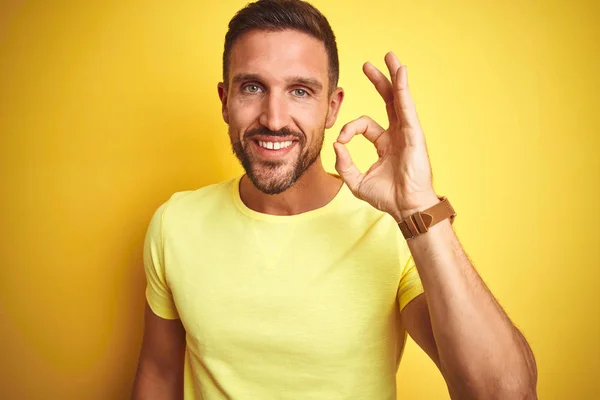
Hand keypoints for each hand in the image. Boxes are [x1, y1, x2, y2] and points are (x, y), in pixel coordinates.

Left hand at [333, 52, 438, 221]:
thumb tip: (337, 146)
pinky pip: (407, 107)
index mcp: (385, 143)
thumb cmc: (387, 197)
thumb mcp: (356, 181)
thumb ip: (344, 164)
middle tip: (367, 65)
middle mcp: (397, 134)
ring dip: (394, 76)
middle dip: (378, 81)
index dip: (349, 129)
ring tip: (390, 57)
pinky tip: (401, 73)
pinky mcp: (414, 134)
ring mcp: (407, 132)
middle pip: (387, 101)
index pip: (364, 124)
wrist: (406, 208)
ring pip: (399, 98)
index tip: (341, 141)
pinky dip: (403, 89)